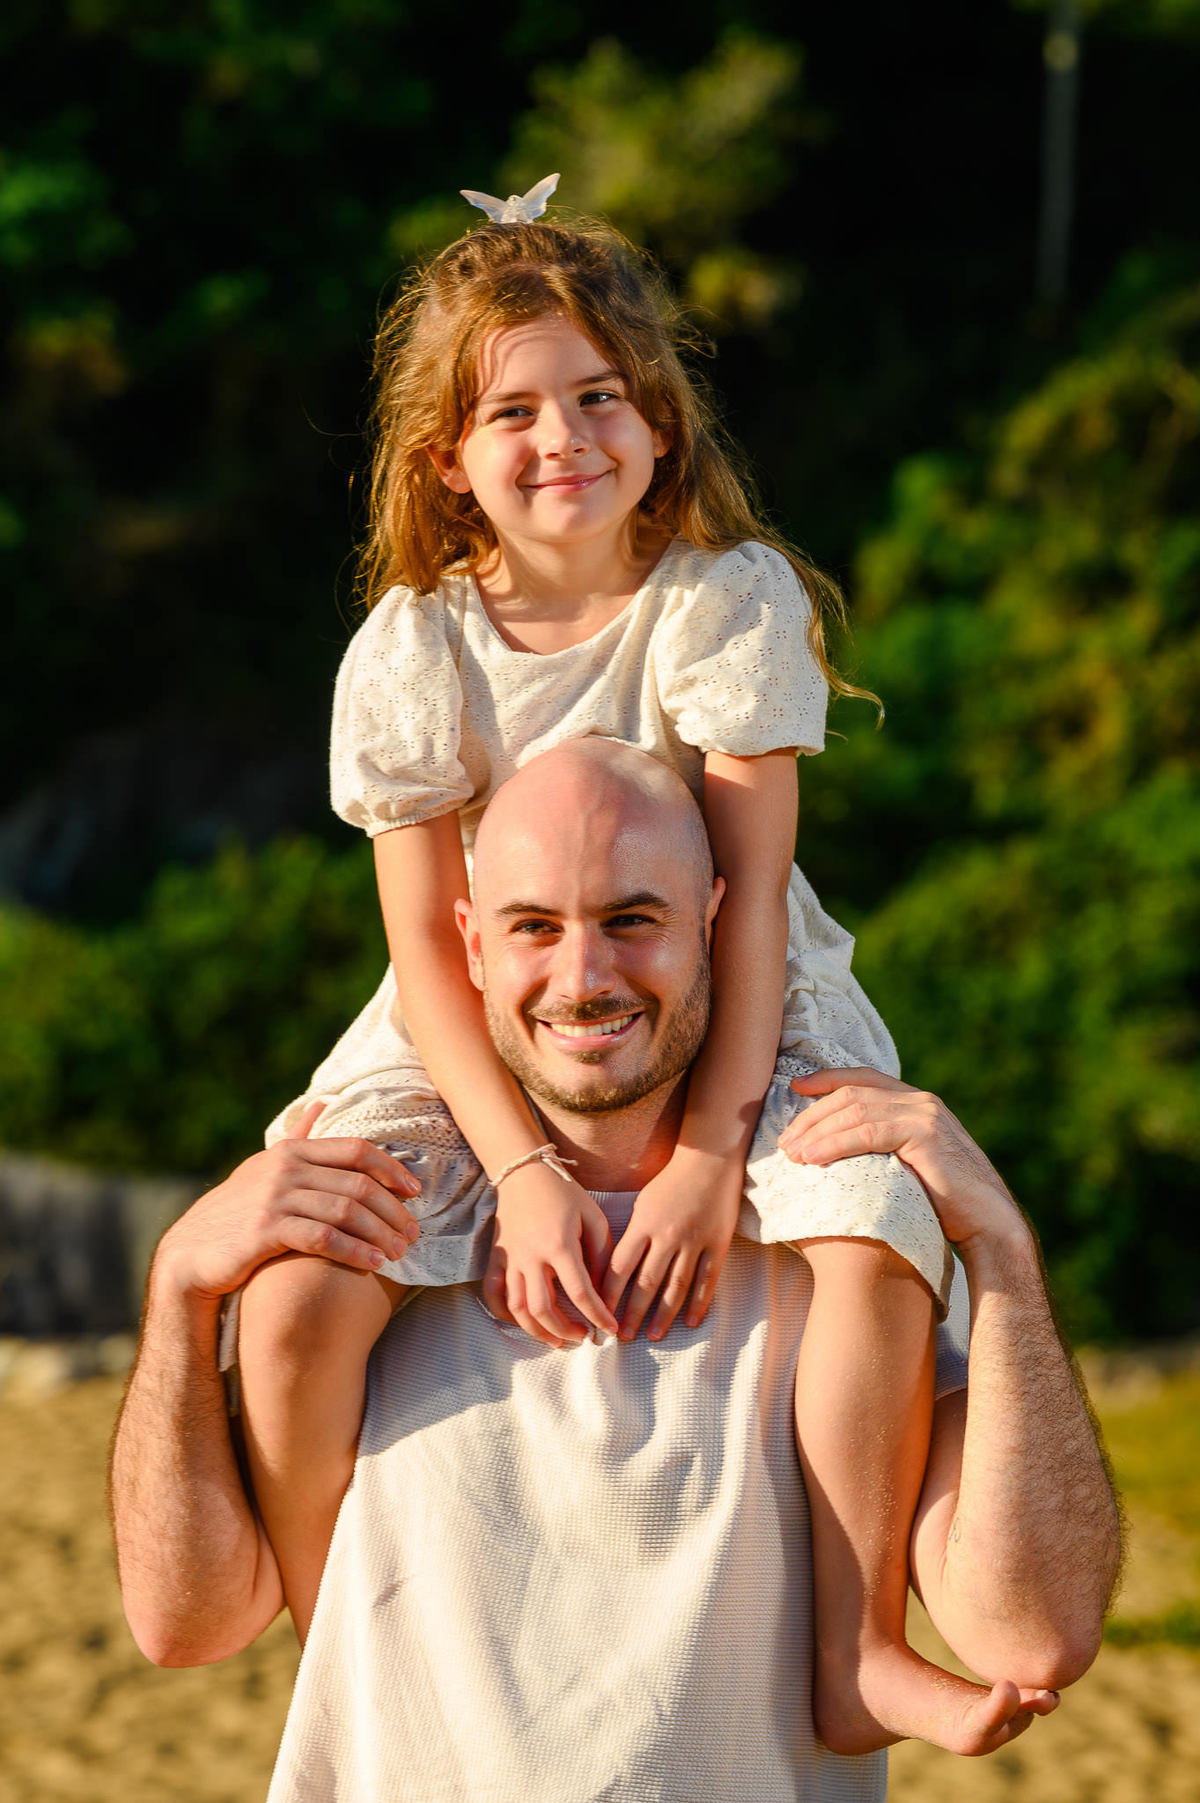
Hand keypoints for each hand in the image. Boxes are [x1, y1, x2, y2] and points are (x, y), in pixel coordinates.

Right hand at [153, 1104, 421, 1302]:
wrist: (192, 1253)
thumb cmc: (238, 1212)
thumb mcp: (266, 1168)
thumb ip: (298, 1138)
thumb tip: (321, 1103)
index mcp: (292, 1152)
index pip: (356, 1150)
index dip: (391, 1169)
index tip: (415, 1191)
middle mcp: (286, 1169)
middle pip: (358, 1184)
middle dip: (393, 1210)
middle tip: (413, 1234)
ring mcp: (275, 1198)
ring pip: (346, 1211)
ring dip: (380, 1233)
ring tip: (399, 1252)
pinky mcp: (266, 1230)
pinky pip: (323, 1238)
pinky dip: (354, 1250)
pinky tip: (373, 1263)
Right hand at [483, 1163, 617, 1348]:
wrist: (524, 1173)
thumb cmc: (564, 1193)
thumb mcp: (593, 1218)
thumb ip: (602, 1255)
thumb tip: (606, 1291)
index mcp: (559, 1245)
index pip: (580, 1293)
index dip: (598, 1316)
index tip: (609, 1330)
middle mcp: (531, 1257)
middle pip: (544, 1309)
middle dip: (566, 1331)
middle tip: (583, 1336)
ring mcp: (510, 1259)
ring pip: (517, 1309)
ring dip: (537, 1331)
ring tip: (557, 1340)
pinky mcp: (496, 1258)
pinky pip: (494, 1294)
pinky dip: (505, 1315)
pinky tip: (524, 1323)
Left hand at [601, 1150, 741, 1341]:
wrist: (709, 1160)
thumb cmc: (670, 1182)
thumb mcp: (642, 1204)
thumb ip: (633, 1236)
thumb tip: (617, 1269)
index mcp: (643, 1224)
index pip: (620, 1267)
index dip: (608, 1295)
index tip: (600, 1314)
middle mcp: (666, 1236)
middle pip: (646, 1283)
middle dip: (632, 1313)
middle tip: (623, 1337)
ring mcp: (694, 1241)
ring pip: (676, 1286)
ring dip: (663, 1315)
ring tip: (653, 1336)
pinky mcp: (717, 1244)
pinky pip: (707, 1280)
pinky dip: (699, 1303)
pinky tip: (690, 1322)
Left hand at [778, 1068, 1028, 1251]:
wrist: (989, 1226)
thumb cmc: (946, 1207)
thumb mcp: (909, 1167)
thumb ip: (884, 1149)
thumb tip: (839, 1152)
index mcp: (917, 1103)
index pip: (862, 1078)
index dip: (825, 1080)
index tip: (794, 1088)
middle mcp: (921, 1101)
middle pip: (851, 1094)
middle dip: (812, 1115)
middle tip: (785, 1141)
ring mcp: (925, 1114)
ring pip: (855, 1110)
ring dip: (817, 1132)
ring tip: (791, 1153)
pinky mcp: (925, 1133)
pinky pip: (867, 1133)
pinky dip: (834, 1144)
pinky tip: (813, 1158)